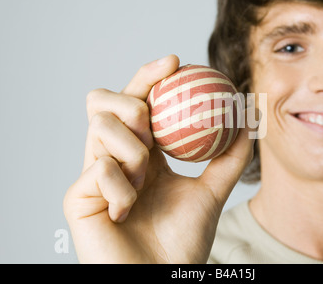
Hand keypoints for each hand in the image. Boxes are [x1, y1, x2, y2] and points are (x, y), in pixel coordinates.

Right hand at [63, 55, 254, 262]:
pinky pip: (99, 169)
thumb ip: (230, 156)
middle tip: (151, 124)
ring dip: (132, 149)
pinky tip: (127, 211)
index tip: (175, 61)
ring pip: (99, 127)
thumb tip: (247, 116)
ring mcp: (92, 174)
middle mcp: (112, 156)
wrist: (163, 278)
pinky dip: (122, 188)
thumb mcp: (212, 191)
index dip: (149, 76)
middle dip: (131, 103)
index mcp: (139, 151)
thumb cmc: (183, 240)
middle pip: (103, 100)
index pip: (137, 101)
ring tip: (144, 179)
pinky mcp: (76, 196)